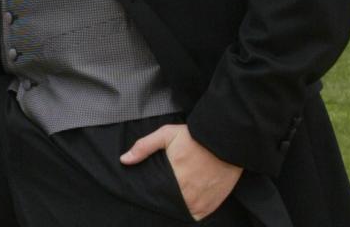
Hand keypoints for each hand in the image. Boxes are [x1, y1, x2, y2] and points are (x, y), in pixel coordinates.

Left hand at [120, 123, 241, 220]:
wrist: (225, 141)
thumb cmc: (195, 137)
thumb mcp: (166, 134)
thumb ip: (144, 147)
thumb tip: (124, 159)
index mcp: (173, 178)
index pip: (154, 194)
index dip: (151, 191)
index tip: (152, 185)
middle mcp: (186, 194)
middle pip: (167, 204)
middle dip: (163, 198)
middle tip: (165, 187)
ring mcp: (200, 202)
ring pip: (180, 211)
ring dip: (176, 205)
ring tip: (176, 192)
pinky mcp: (211, 205)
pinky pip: (196, 215)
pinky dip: (190, 210)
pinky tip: (187, 199)